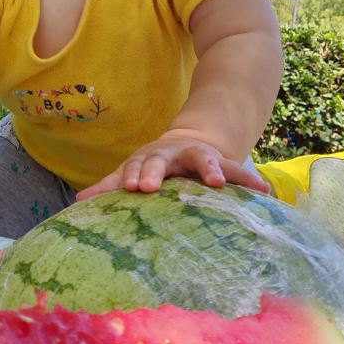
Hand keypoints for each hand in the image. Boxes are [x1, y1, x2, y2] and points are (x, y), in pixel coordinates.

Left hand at [76, 129, 269, 200]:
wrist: (191, 141)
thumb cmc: (158, 165)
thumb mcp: (136, 170)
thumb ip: (111, 185)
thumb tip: (79, 202)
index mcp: (152, 158)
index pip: (140, 165)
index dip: (136, 174)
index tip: (133, 188)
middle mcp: (175, 154)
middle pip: (164, 159)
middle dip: (156, 171)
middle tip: (148, 186)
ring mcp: (201, 156)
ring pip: (205, 159)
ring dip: (211, 168)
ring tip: (217, 181)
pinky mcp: (225, 165)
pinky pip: (239, 172)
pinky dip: (250, 180)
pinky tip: (264, 190)